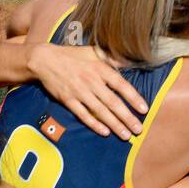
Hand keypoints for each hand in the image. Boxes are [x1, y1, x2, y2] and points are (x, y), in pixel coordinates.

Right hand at [27, 43, 146, 138]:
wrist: (45, 60)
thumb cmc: (71, 56)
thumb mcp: (93, 52)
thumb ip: (112, 58)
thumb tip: (131, 60)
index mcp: (100, 69)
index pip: (121, 85)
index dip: (133, 98)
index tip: (144, 109)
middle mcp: (91, 81)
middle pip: (113, 102)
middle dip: (127, 117)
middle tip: (138, 129)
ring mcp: (79, 92)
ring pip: (100, 111)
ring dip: (114, 124)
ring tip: (125, 135)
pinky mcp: (68, 100)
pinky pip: (83, 114)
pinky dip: (94, 124)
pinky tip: (104, 132)